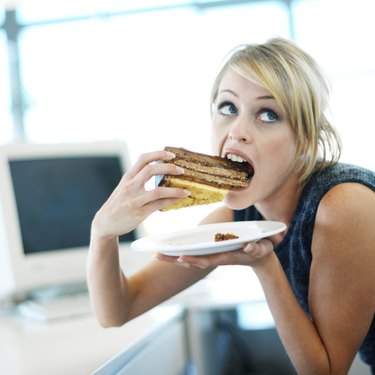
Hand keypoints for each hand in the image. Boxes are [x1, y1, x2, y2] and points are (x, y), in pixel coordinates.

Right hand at [91, 150, 189, 238]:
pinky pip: (158, 205)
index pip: (143, 159)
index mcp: (127, 177)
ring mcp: (134, 200)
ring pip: (158, 190)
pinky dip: (171, 201)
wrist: (104, 224)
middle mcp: (130, 186)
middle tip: (181, 170)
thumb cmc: (118, 204)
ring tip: (186, 190)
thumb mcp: (124, 188)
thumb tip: (158, 171)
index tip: (171, 155)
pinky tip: (179, 200)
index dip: (158, 154)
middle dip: (169, 168)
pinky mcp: (138, 213)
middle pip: (150, 170)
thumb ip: (137, 179)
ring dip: (175, 190)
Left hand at [156, 238, 274, 268]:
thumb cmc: (262, 251)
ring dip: (174, 257)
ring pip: (190, 257)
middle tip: (157, 255)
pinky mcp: (211, 252)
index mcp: (225, 257)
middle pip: (192, 260)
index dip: (194, 259)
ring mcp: (212, 255)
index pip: (206, 259)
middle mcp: (215, 257)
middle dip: (175, 259)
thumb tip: (248, 248)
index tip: (180, 258)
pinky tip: (169, 251)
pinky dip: (180, 253)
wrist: (260, 258)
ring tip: (157, 254)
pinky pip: (193, 253)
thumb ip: (256, 249)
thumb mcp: (262, 248)